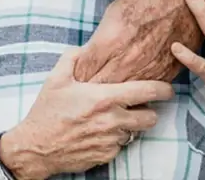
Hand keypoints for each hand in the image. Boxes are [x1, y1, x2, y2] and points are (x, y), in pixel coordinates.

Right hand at [0, 49, 173, 178]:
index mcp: (103, 98)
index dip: (162, 89)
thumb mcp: (55, 79)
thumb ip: (72, 58)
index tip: (168, 88)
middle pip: (150, 118)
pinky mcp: (106, 156)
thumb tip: (83, 48)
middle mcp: (112, 121)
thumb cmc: (46, 112)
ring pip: (135, 133)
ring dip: (130, 126)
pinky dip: (115, 139)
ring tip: (113, 118)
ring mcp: (111, 141)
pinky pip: (121, 146)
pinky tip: (99, 132)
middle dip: (149, 111)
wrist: (36, 147)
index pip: (146, 92)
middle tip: (138, 106)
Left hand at [74, 0, 204, 83]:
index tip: (76, 77)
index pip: (84, 72)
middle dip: (92, 88)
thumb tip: (88, 60)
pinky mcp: (169, 73)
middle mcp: (131, 58)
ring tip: (106, 90)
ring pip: (125, 95)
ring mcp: (151, 68)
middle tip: (86, 88)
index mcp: (112, 40)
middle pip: (101, 87)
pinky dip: (138, 91)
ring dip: (114, 93)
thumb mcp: (114, 13)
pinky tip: (132, 84)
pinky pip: (147, 91)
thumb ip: (100, 41)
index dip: (78, 76)